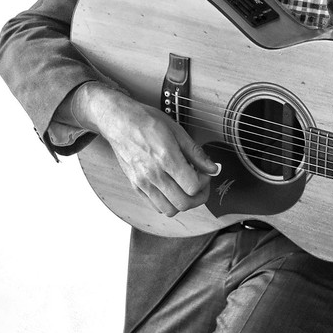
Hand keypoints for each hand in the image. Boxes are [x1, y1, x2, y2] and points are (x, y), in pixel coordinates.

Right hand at [73, 82, 218, 216]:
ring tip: (185, 187)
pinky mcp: (135, 186)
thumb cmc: (147, 122)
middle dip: (198, 196)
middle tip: (200, 184)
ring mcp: (142, 183)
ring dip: (183, 202)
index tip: (205, 173)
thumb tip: (213, 168)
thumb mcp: (178, 132)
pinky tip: (171, 188)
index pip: (193, 187)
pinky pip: (155, 206)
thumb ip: (197, 153)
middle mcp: (153, 175)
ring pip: (169, 210)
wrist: (120, 122)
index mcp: (166, 159)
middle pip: (183, 203)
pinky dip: (167, 203)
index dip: (204, 182)